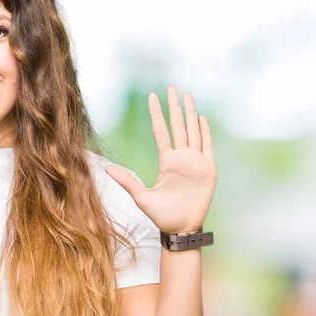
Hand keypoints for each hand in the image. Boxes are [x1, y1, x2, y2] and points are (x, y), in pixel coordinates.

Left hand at [105, 86, 216, 233]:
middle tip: (171, 87)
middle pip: (178, 125)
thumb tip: (107, 169)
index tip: (151, 96)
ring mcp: (195, 162)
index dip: (157, 114)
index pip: (161, 131)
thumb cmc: (162, 215)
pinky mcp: (208, 170)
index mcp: (166, 162)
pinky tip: (200, 118)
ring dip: (190, 113)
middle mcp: (181, 158)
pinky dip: (204, 132)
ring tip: (187, 95)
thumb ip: (127, 181)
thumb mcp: (142, 197)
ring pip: (192, 131)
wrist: (181, 229)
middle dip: (174, 106)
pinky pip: (207, 146)